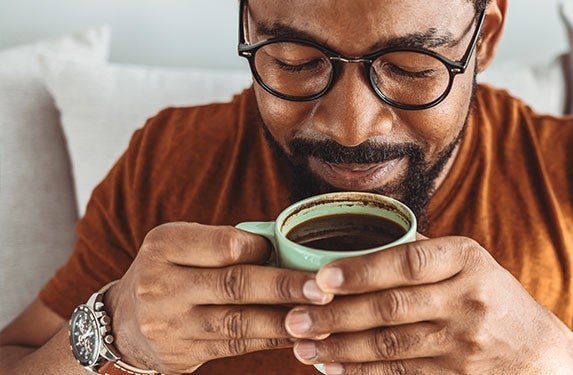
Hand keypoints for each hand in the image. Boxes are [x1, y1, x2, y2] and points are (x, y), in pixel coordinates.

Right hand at [105, 222, 333, 373]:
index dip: (262, 250)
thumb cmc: (170, 272)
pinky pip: (237, 345)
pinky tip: (298, 335)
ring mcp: (171, 323)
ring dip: (285, 320)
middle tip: (323, 288)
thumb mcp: (182, 246)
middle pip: (235, 284)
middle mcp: (162, 284)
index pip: (224, 245)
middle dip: (285, 287)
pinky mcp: (184, 353)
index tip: (292, 253)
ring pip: (239, 321)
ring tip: (322, 317)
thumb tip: (289, 246)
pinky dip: (271, 339)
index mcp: (165, 246)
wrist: (122, 324)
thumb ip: (225, 244)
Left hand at [284, 236, 572, 373]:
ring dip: (340, 348)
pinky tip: (333, 367)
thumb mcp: (470, 264)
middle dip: (335, 315)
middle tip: (294, 319)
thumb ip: (421, 251)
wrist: (540, 355)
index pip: (408, 262)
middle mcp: (468, 298)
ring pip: (389, 346)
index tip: (321, 277)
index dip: (362, 270)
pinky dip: (362, 372)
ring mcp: (464, 342)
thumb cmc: (491, 298)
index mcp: (466, 258)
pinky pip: (400, 374)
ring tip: (302, 347)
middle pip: (391, 308)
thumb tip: (357, 236)